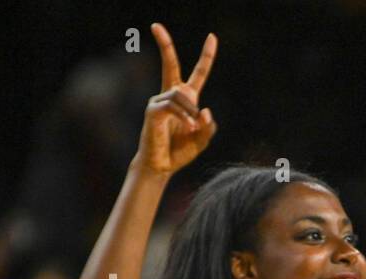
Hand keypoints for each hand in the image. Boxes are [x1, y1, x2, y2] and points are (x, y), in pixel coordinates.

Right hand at [131, 24, 218, 176]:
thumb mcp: (202, 140)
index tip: (212, 37)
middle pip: (170, 64)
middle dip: (164, 45)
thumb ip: (208, 127)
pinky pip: (172, 105)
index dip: (206, 56)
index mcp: (187, 100)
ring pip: (180, 95)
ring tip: (192, 129)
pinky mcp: (153, 110)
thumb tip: (205, 111)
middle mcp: (171, 96)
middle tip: (155, 25)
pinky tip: (188, 128)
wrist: (162, 167)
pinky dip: (184, 116)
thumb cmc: (180, 153)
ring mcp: (159, 101)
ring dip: (191, 112)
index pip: (198, 73)